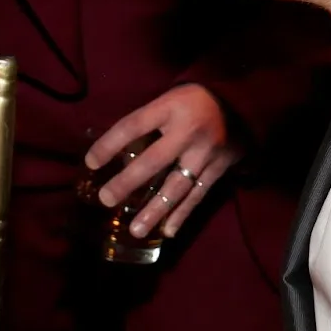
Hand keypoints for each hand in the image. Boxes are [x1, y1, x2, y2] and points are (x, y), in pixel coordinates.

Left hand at [85, 84, 241, 239]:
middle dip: (128, 182)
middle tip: (105, 199)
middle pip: (154, 160)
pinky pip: (198, 195)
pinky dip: (182, 214)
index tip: (90, 162)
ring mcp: (205, 153)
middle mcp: (186, 132)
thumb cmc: (191, 100)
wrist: (239, 101)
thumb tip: (115, 147)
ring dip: (156, 210)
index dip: (109, 143)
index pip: (133, 125)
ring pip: (177, 186)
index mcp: (168, 108)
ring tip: (135, 230)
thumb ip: (147, 121)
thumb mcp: (167, 99)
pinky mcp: (219, 168)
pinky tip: (166, 231)